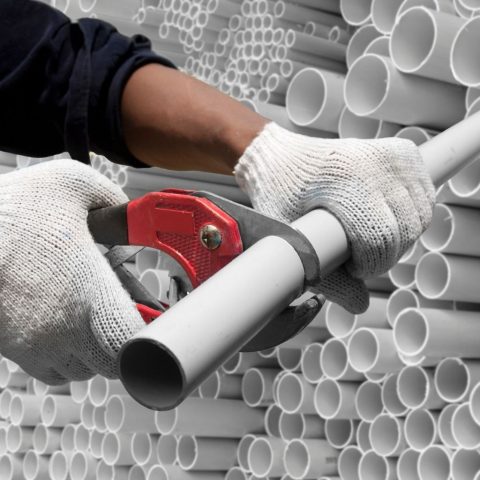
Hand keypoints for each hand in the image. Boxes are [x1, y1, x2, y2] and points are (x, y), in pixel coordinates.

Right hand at [0, 160, 143, 382]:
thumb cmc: (9, 212)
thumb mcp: (73, 185)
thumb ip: (114, 201)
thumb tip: (134, 215)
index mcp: (90, 295)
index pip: (135, 344)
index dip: (150, 333)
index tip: (154, 317)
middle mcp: (64, 330)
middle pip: (111, 364)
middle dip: (123, 341)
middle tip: (124, 314)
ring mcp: (35, 345)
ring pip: (81, 370)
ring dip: (94, 351)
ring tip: (93, 318)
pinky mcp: (11, 348)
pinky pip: (50, 370)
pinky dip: (64, 356)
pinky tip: (64, 325)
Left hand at [234, 123, 434, 312]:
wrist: (280, 160)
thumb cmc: (278, 199)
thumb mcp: (291, 241)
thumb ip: (325, 278)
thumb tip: (360, 305)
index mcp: (345, 182)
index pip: (381, 240)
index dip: (369, 266)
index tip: (350, 267)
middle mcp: (375, 163)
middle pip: (405, 231)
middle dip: (384, 256)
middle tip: (358, 255)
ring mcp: (392, 155)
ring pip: (419, 216)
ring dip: (401, 238)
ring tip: (370, 239)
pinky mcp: (402, 151)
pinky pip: (424, 197)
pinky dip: (412, 216)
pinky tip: (386, 220)